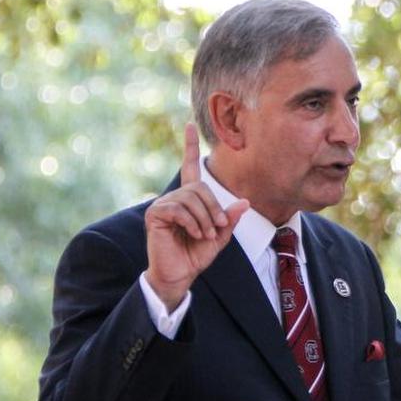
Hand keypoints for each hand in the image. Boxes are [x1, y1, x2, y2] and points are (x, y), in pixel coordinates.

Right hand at [143, 123, 248, 310]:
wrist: (179, 274)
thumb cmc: (196, 255)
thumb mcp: (220, 236)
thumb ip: (229, 219)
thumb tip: (245, 202)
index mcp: (189, 199)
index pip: (190, 167)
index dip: (190, 147)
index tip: (188, 125)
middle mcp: (175, 197)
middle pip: (201, 187)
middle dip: (214, 208)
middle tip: (218, 228)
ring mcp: (163, 204)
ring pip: (192, 198)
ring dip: (205, 219)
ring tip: (205, 235)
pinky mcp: (156, 214)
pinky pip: (180, 209)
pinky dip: (193, 223)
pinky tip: (195, 234)